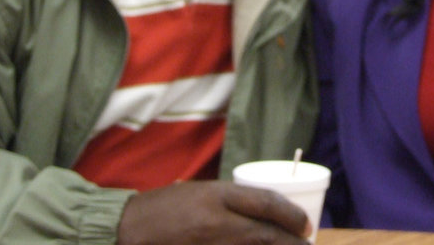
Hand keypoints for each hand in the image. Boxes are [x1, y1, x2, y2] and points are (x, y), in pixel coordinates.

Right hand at [116, 180, 310, 244]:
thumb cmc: (167, 207)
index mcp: (216, 195)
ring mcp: (208, 244)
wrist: (127, 228)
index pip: (265, 203)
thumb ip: (233, 203)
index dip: (292, 216)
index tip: (306, 225)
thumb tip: (270, 215)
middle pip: (264, 234)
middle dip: (290, 243)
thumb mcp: (202, 193)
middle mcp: (215, 220)